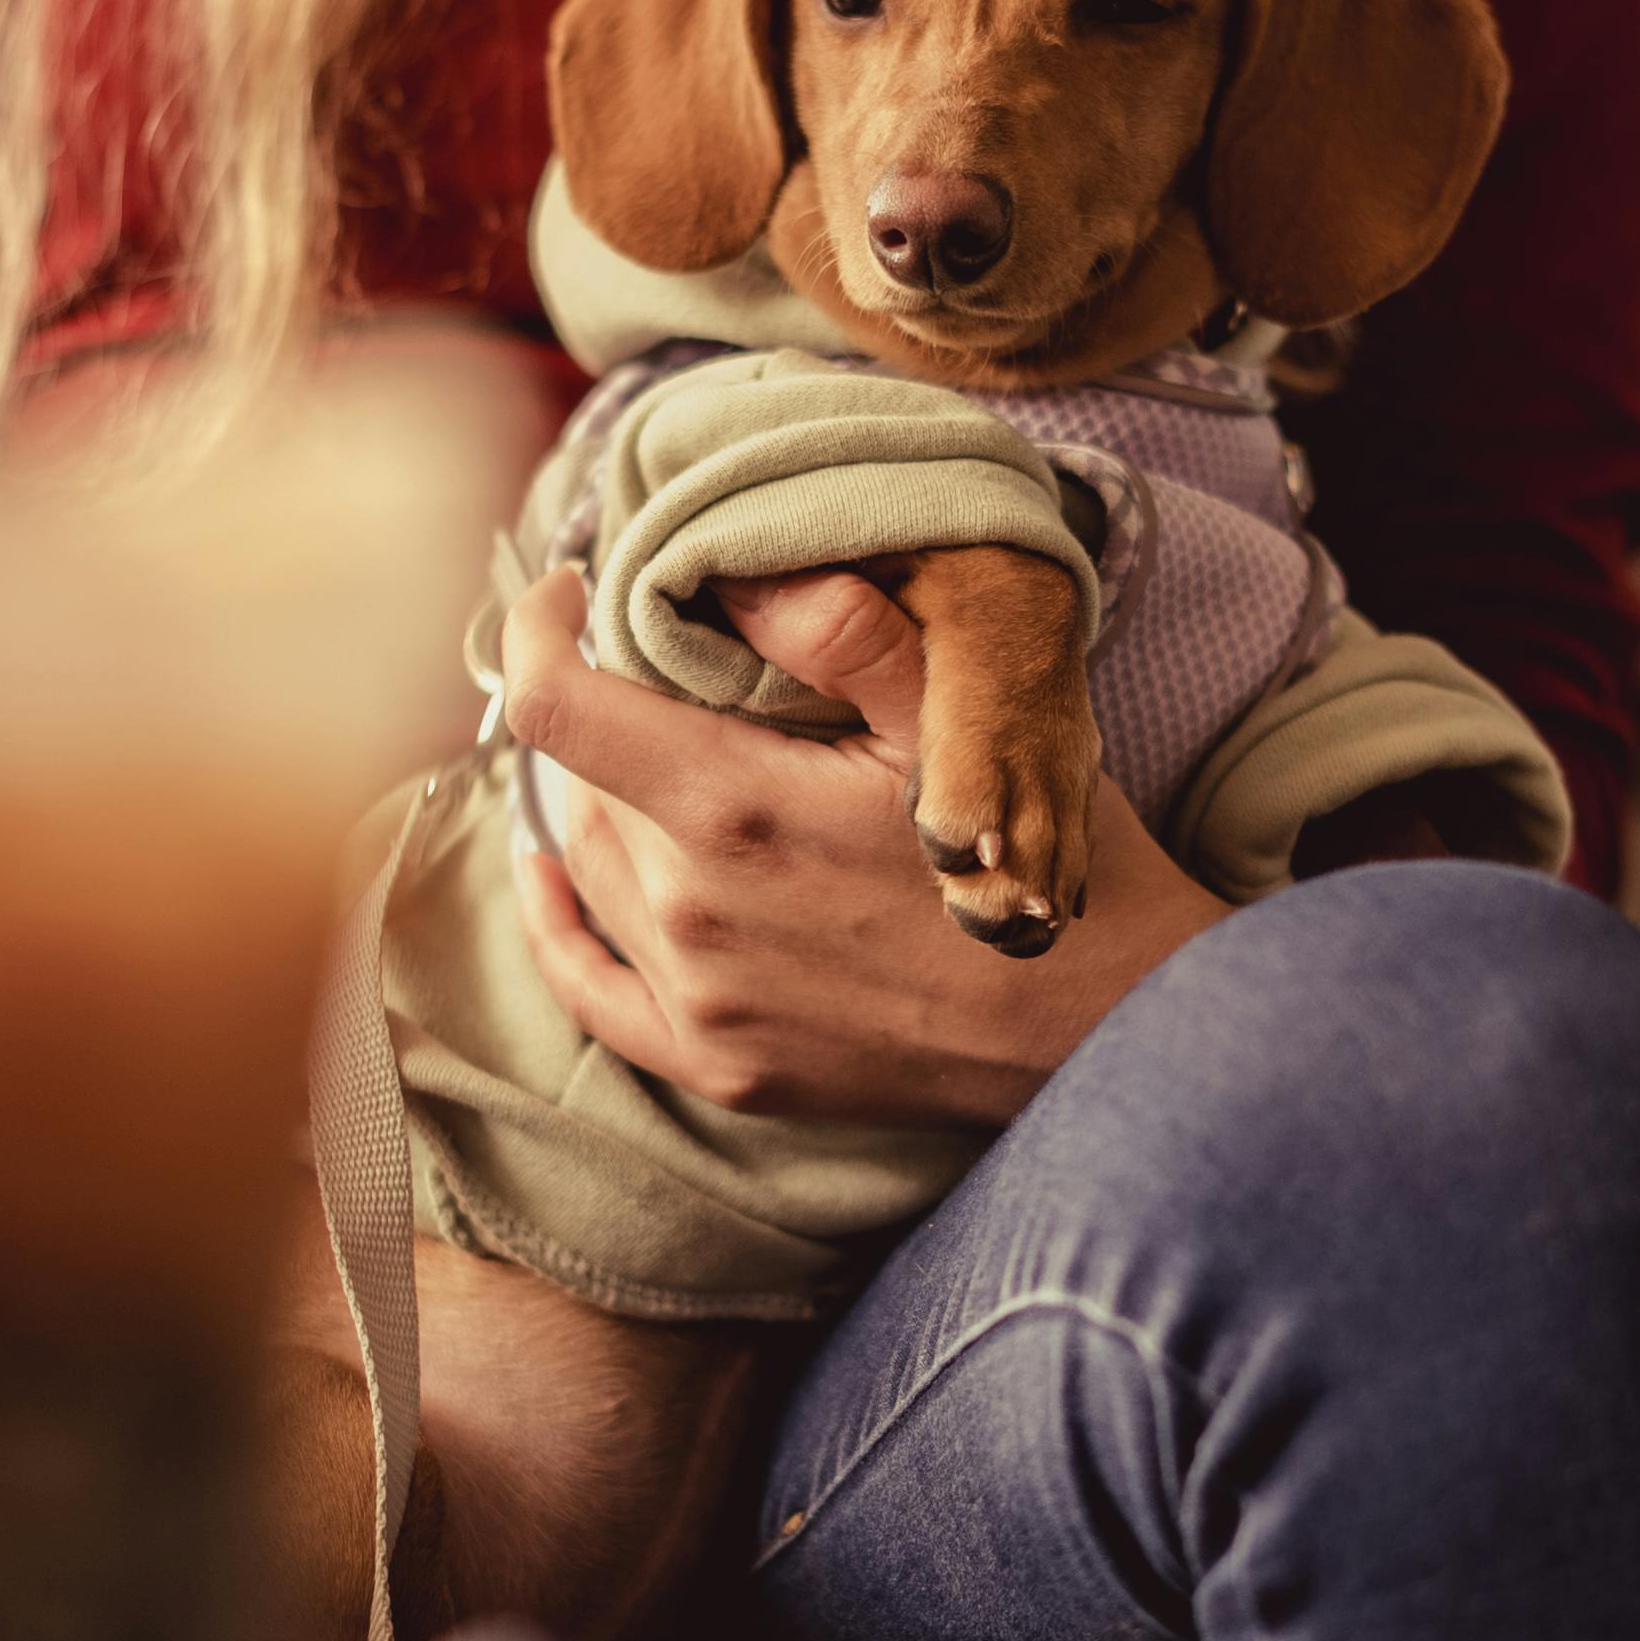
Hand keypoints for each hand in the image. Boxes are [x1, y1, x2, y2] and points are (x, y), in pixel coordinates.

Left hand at [499, 563, 1225, 1131]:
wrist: (1100, 1026)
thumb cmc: (1038, 855)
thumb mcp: (961, 718)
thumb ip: (840, 631)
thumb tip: (727, 574)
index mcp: (736, 808)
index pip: (557, 705)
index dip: (539, 632)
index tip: (568, 591)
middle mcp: (693, 912)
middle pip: (586, 781)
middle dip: (619, 717)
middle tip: (685, 681)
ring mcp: (702, 1001)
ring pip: (593, 869)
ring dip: (615, 805)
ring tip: (677, 766)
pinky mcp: (720, 1066)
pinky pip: (592, 991)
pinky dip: (563, 925)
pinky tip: (551, 879)